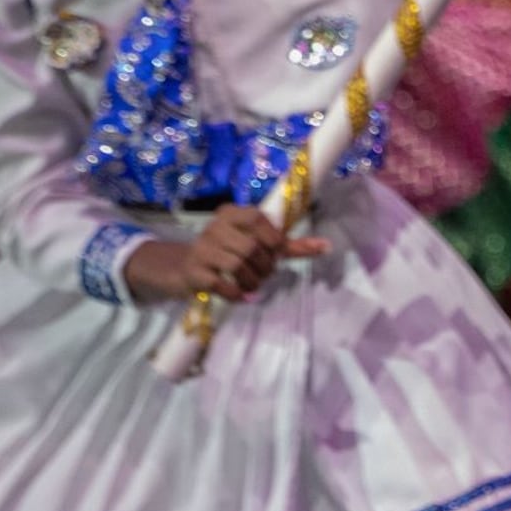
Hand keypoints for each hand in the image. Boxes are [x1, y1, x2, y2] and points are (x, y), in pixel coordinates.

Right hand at [122, 204, 328, 303]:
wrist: (184, 268)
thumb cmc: (228, 254)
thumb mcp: (257, 244)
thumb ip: (289, 246)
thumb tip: (326, 246)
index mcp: (231, 214)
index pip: (258, 219)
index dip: (273, 241)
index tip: (273, 254)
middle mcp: (214, 227)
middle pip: (251, 247)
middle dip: (264, 267)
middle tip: (263, 274)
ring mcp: (201, 249)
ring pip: (237, 266)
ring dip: (252, 282)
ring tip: (252, 286)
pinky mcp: (193, 272)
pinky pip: (221, 284)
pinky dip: (236, 294)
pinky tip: (241, 296)